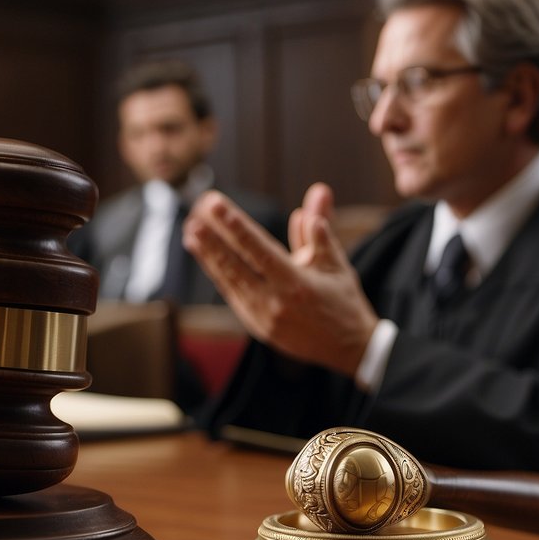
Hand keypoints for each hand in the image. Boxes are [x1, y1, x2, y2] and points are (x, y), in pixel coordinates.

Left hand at [183, 183, 378, 375]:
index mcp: (297, 284)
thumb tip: (318, 190)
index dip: (236, 227)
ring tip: (190, 230)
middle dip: (213, 238)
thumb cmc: (342, 300)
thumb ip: (320, 226)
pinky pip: (232, 293)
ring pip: (229, 280)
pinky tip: (204, 254)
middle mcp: (275, 302)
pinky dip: (217, 272)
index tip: (217, 206)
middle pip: (236, 265)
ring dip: (208, 255)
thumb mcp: (335, 261)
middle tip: (195, 212)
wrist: (348, 349)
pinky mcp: (256, 326)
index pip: (259, 250)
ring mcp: (262, 316)